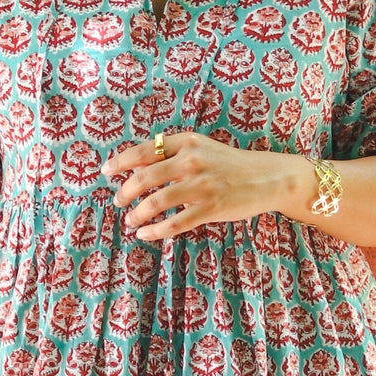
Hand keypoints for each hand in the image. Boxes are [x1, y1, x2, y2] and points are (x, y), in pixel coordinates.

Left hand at [103, 131, 306, 238]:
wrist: (269, 177)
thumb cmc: (232, 165)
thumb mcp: (204, 148)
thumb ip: (176, 154)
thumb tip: (140, 169)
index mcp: (187, 142)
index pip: (144, 150)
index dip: (120, 162)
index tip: (106, 172)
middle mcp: (192, 160)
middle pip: (144, 177)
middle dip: (125, 192)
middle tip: (119, 202)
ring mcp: (201, 185)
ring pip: (156, 201)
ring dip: (137, 214)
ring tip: (131, 221)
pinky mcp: (211, 207)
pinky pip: (175, 222)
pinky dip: (155, 230)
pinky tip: (146, 234)